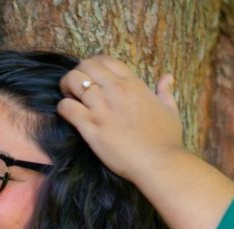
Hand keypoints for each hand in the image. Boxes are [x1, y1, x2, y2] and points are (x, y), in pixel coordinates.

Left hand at [57, 55, 183, 186]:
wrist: (158, 162)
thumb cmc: (166, 140)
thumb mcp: (170, 110)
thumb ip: (165, 92)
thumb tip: (167, 78)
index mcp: (132, 84)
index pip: (106, 61)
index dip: (94, 65)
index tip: (91, 77)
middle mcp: (115, 90)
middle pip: (86, 66)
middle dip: (77, 73)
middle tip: (75, 88)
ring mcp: (101, 107)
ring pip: (73, 81)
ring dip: (66, 87)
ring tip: (69, 98)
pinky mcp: (91, 127)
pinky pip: (67, 107)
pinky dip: (63, 108)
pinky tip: (67, 114)